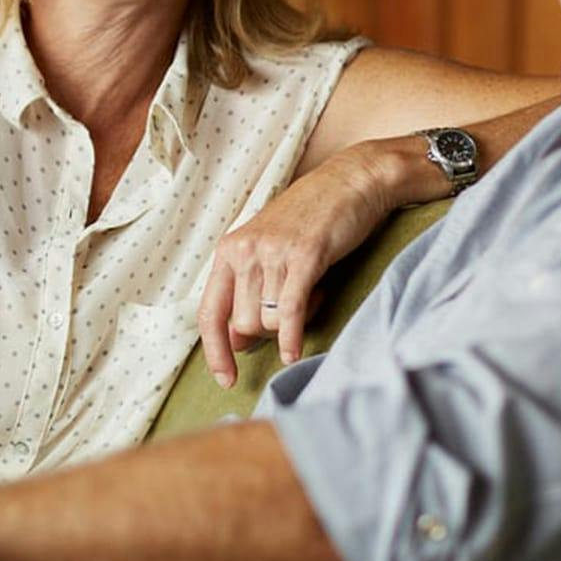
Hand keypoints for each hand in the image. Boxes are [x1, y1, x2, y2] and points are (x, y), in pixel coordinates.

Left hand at [197, 147, 393, 387]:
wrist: (351, 181)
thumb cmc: (312, 219)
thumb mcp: (269, 252)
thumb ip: (248, 294)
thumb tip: (235, 343)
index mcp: (229, 250)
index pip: (209, 313)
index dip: (214, 352)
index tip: (225, 379)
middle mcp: (244, 251)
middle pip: (245, 324)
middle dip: (270, 330)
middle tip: (297, 305)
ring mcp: (273, 253)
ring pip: (270, 321)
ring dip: (293, 322)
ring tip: (312, 293)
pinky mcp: (305, 256)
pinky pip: (290, 311)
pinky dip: (292, 338)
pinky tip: (294, 355)